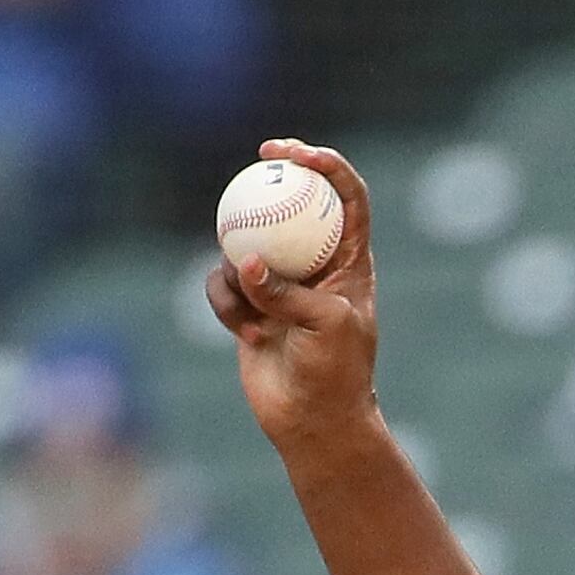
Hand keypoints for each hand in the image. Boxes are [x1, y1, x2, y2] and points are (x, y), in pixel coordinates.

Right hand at [208, 140, 381, 453]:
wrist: (311, 420)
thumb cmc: (335, 373)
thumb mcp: (325, 326)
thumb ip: (288, 291)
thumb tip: (247, 263)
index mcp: (351, 260)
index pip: (346, 197)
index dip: (326, 165)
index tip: (296, 153)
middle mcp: (316, 263)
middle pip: (294, 202)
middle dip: (275, 175)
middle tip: (258, 159)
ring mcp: (280, 282)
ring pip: (245, 245)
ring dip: (242, 274)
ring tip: (260, 316)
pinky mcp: (249, 304)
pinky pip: (222, 284)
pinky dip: (227, 305)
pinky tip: (247, 335)